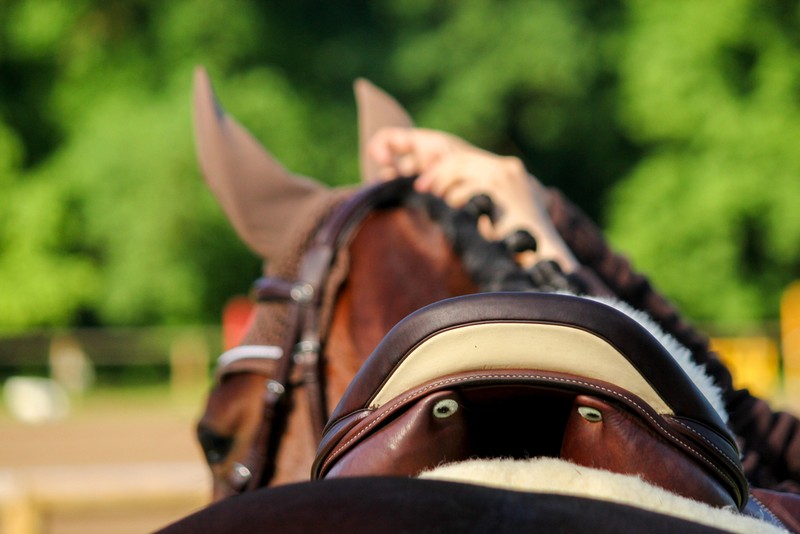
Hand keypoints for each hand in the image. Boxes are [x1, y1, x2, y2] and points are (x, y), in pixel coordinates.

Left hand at [366, 127, 578, 270]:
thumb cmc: (518, 244)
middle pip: (461, 158)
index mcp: (509, 171)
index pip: (468, 159)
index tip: (425, 184)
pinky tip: (455, 213)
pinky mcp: (501, 189)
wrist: (545, 256)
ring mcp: (506, 176)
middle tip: (420, 188)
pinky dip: (455, 200)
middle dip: (437, 172)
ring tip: (435, 200)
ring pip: (461, 167)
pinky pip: (466, 188)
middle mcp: (508, 168)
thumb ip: (478, 201)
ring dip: (444, 185)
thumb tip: (445, 198)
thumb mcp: (495, 215)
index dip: (443, 168)